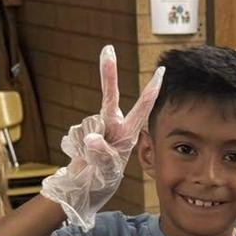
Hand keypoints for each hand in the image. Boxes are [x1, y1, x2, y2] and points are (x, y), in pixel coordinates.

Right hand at [41, 45, 163, 229]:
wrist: (84, 186)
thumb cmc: (103, 177)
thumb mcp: (106, 168)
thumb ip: (101, 154)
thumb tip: (90, 139)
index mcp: (127, 132)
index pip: (142, 108)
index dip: (152, 90)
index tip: (162, 71)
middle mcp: (112, 125)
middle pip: (109, 97)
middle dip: (108, 73)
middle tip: (108, 49)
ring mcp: (95, 127)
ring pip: (86, 125)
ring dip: (85, 144)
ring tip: (90, 160)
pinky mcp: (80, 133)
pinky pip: (73, 135)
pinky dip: (74, 148)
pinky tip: (80, 157)